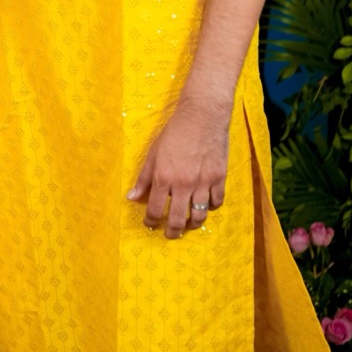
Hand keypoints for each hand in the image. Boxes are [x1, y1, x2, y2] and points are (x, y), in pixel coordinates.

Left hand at [128, 95, 231, 238]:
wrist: (202, 117)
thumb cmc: (174, 133)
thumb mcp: (153, 153)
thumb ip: (144, 178)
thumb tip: (132, 197)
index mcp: (163, 177)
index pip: (155, 209)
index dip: (151, 221)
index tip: (151, 225)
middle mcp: (183, 184)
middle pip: (178, 219)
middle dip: (172, 231)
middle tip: (169, 234)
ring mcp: (203, 182)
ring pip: (199, 215)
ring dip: (192, 224)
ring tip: (187, 225)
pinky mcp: (219, 178)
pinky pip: (216, 202)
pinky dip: (210, 208)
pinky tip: (204, 206)